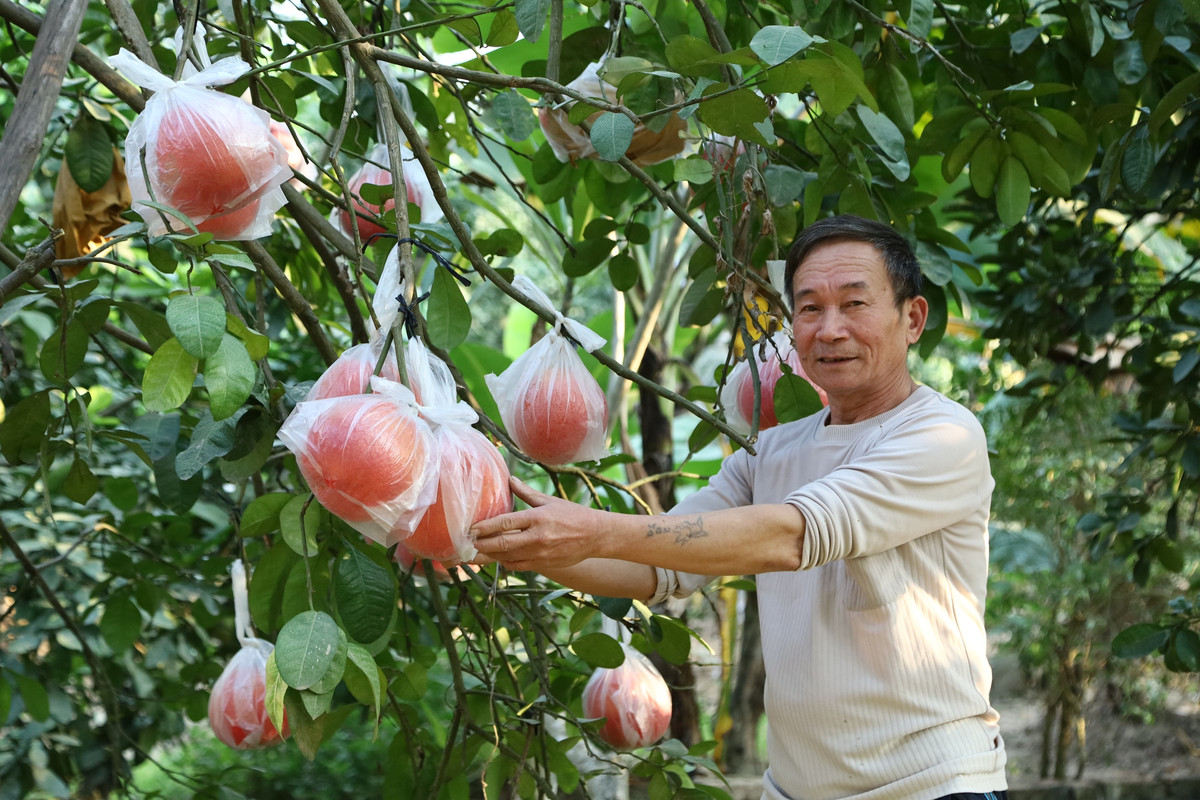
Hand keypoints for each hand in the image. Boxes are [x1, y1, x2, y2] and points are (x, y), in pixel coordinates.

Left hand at [470, 477, 610, 570]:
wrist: (596, 536)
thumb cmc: (573, 515)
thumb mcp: (550, 501)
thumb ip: (527, 493)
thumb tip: (510, 480)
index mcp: (538, 517)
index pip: (505, 523)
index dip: (485, 527)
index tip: (470, 530)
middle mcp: (537, 537)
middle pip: (502, 544)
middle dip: (481, 546)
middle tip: (465, 545)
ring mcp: (540, 553)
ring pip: (507, 558)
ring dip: (489, 557)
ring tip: (473, 554)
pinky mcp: (543, 565)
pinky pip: (518, 566)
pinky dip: (504, 563)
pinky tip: (496, 558)